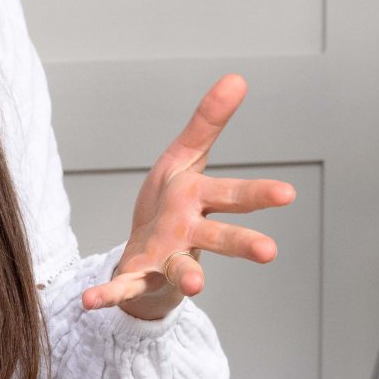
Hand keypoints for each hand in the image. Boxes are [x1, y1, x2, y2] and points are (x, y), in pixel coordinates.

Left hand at [82, 73, 288, 319]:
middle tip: (269, 252)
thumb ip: (208, 122)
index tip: (288, 194)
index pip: (234, 194)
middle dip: (243, 243)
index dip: (260, 193)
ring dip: (191, 277)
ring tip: (198, 286)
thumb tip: (238, 77)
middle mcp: (191, 234)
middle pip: (220, 236)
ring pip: (184, 269)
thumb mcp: (184, 158)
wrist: (143, 256)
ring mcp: (167, 260)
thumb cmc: (170, 206)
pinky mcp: (138, 278)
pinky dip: (108, 294)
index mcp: (201, 201)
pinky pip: (124, 287)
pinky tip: (89, 300)